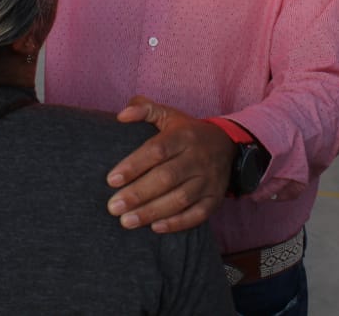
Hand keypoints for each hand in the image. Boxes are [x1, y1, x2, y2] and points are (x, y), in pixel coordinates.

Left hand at [107, 96, 236, 233]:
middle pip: (167, 178)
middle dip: (138, 194)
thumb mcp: (169, 114)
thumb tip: (122, 115)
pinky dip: (177, 223)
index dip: (133, 166)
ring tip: (126, 221)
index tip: (111, 180)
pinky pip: (198, 214)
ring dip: (153, 212)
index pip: (157, 151)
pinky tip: (155, 228)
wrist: (227, 145)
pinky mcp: (215, 198)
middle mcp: (197, 158)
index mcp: (183, 136)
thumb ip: (144, 109)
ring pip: (181, 199)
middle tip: (113, 207)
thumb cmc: (187, 132)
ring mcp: (208, 179)